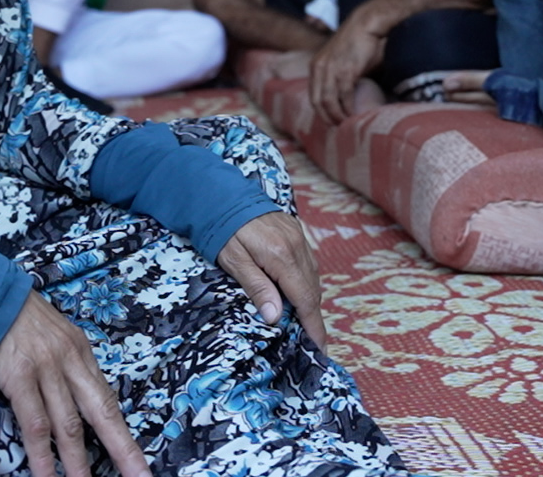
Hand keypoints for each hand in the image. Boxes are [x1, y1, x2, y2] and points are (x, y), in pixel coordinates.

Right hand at [0, 291, 150, 476]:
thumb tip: (77, 395)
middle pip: (102, 414)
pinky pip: (35, 423)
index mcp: (81, 352)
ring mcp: (47, 369)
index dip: (124, 434)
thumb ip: (67, 364)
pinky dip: (43, 455)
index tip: (139, 463)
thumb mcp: (53, 334)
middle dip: (123, 451)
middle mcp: (71, 361)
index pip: (107, 400)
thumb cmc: (16, 315)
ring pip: (69, 426)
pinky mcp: (20, 377)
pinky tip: (47, 476)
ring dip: (79, 464)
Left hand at [217, 212, 327, 347]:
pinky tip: (299, 293)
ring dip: (311, 301)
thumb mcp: (234, 262)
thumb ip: (257, 288)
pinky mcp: (296, 232)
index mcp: (281, 256)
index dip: (313, 326)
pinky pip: (308, 263)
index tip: (319, 348)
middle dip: (314, 318)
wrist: (223, 195)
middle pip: (313, 290)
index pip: (305, 299)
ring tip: (306, 323)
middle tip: (313, 342)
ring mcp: (299, 237)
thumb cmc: (224, 231)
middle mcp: (296, 247)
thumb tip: (275, 318)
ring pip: (313, 277)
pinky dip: (307, 282)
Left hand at [309, 13, 386, 124]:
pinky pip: (344, 96)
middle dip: (326, 117)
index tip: (329, 120)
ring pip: (329, 101)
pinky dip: (348, 107)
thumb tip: (341, 95)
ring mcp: (331, 70)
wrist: (366, 24)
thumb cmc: (356, 42)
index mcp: (315, 66)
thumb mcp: (338, 59)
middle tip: (337, 127)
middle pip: (317, 101)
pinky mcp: (346, 71)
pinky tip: (353, 113)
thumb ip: (335, 76)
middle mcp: (319, 68)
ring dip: (337, 115)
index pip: (312, 95)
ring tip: (345, 123)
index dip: (320, 111)